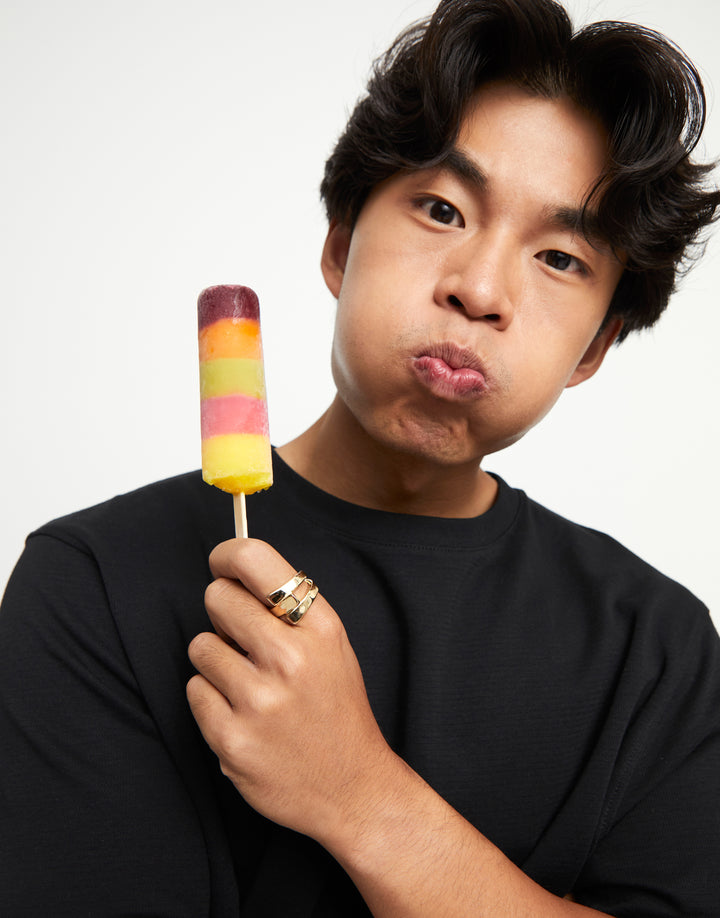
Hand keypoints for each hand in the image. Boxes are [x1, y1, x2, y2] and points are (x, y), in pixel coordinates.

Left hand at [187, 538, 398, 845]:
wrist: (352, 788)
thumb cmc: (335, 709)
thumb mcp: (332, 645)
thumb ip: (289, 607)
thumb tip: (234, 568)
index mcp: (320, 628)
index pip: (254, 560)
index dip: (227, 556)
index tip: (221, 564)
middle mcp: (291, 659)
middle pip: (217, 598)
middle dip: (223, 612)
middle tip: (242, 636)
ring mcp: (259, 702)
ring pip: (200, 646)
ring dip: (216, 660)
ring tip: (248, 683)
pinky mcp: (231, 740)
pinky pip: (194, 691)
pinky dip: (211, 699)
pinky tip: (242, 714)